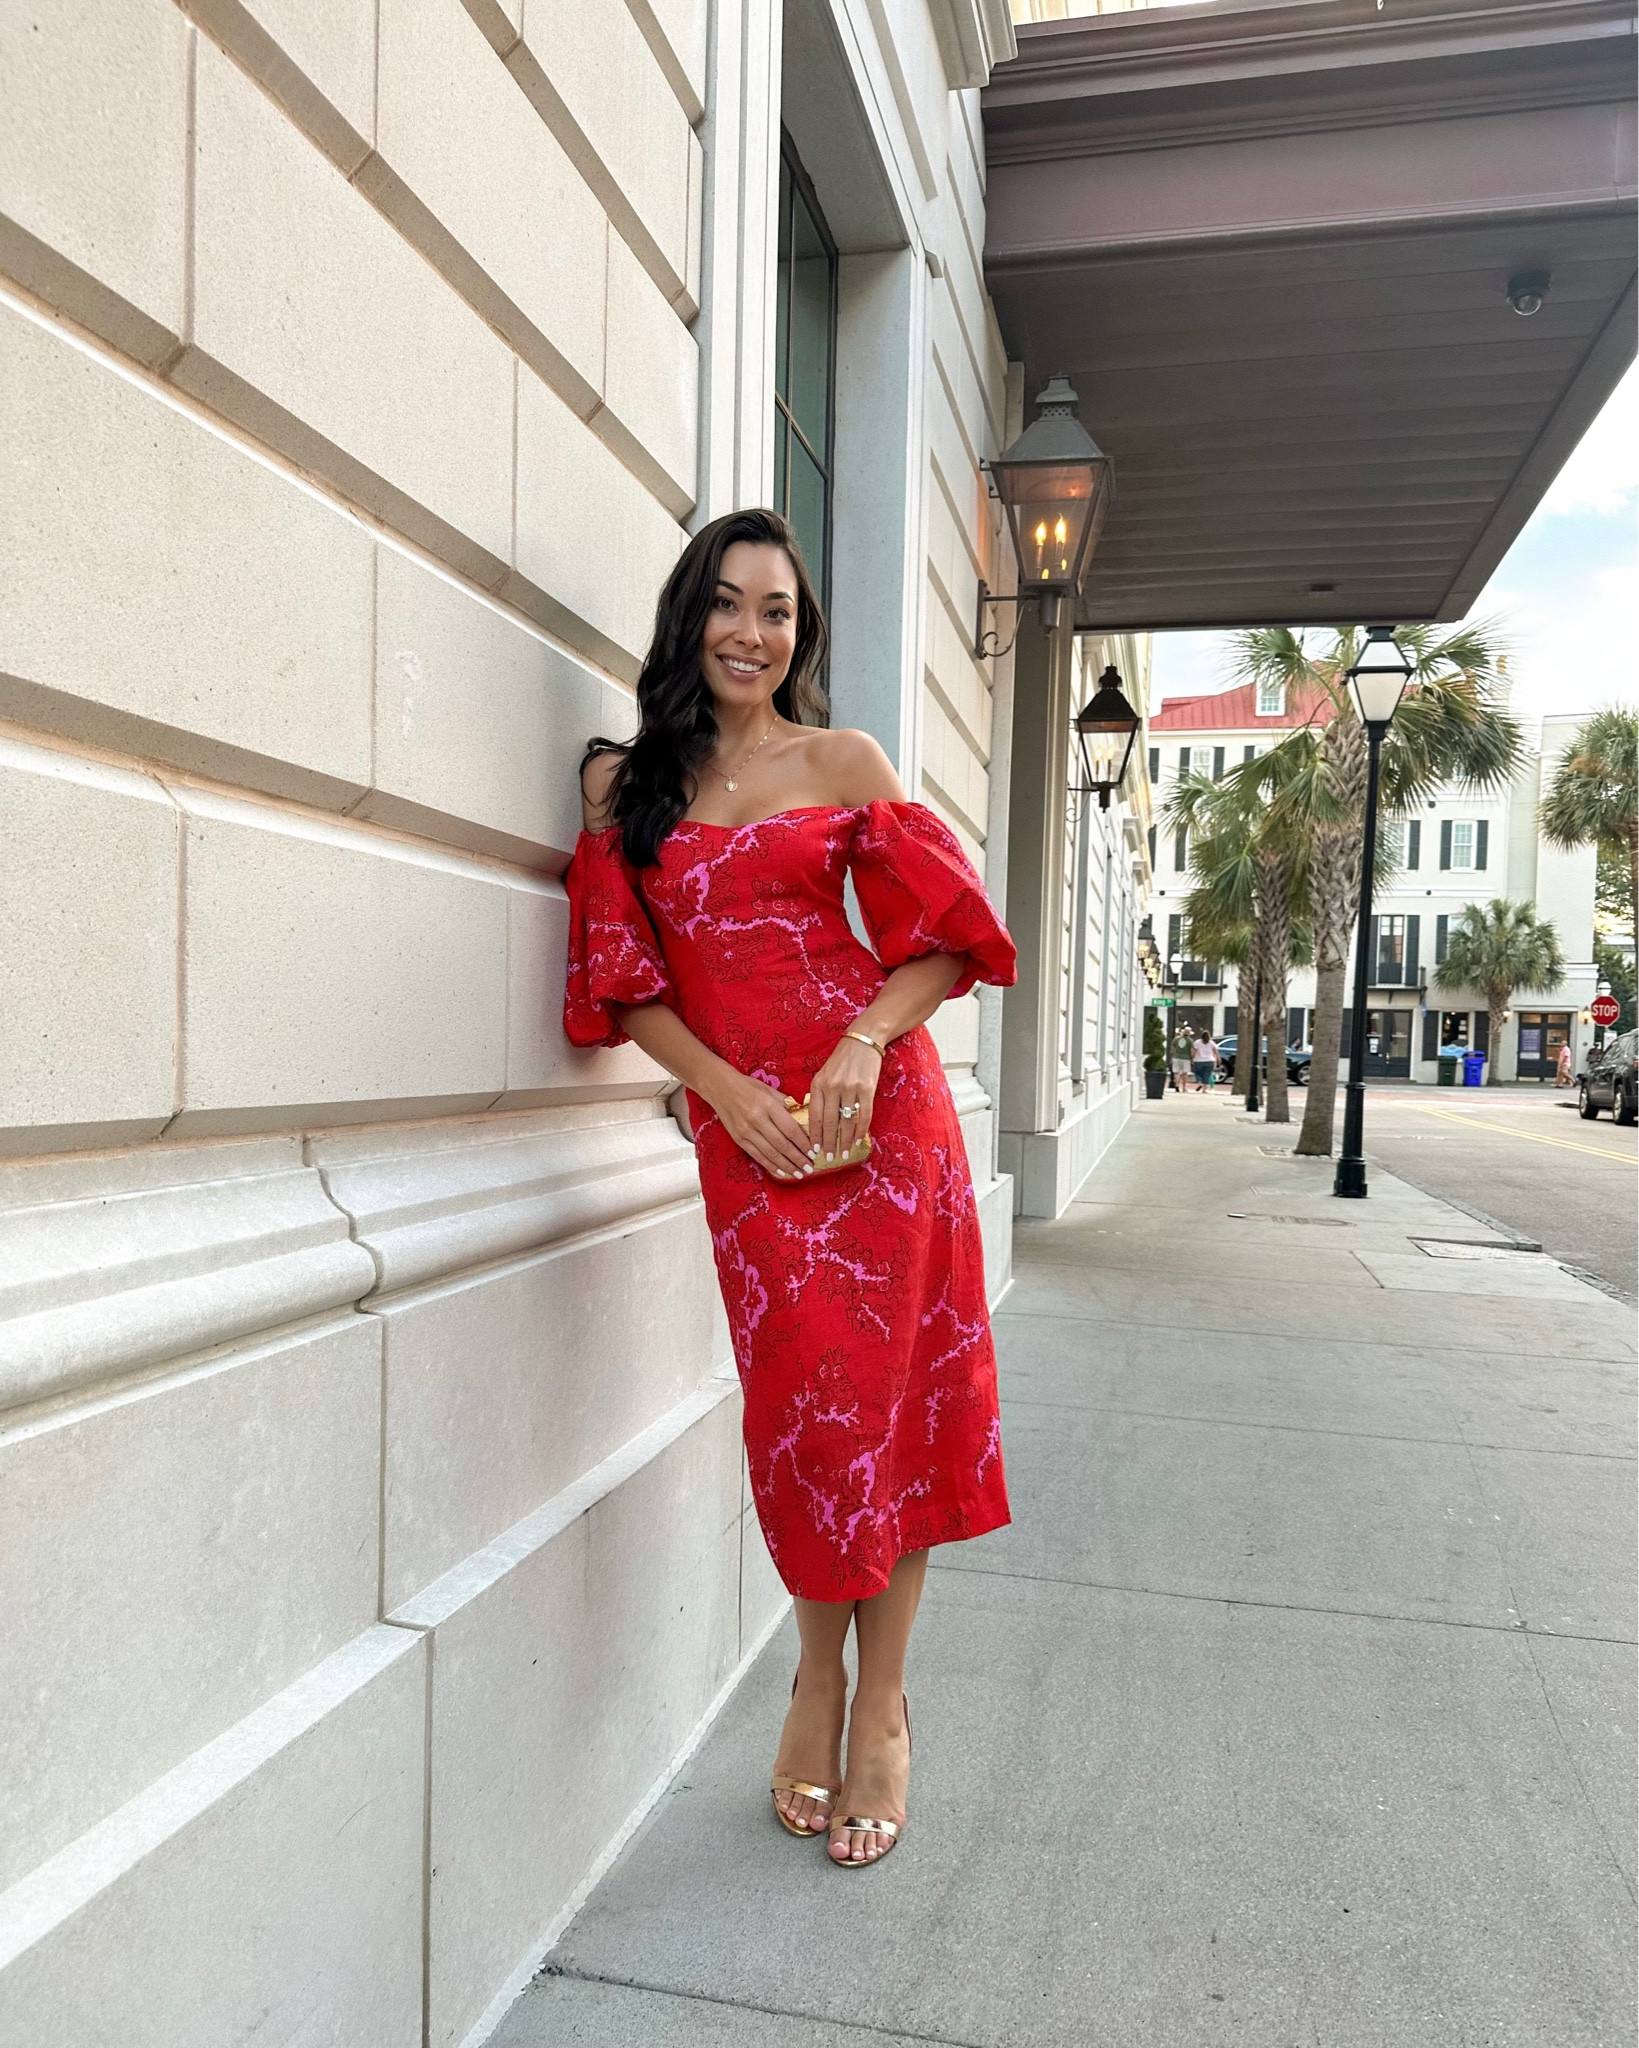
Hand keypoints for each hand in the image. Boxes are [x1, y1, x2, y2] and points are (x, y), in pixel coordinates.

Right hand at [707, 1068, 815, 1180]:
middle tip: (810, 1168)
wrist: (720, 1087)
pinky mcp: (738, 1139)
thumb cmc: (748, 1087)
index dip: (803, 1143)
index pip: (790, 1128)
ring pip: (770, 1153)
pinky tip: (781, 1172)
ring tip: (799, 1173)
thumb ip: (786, 1105)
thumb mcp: (770, 1090)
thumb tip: (804, 1118)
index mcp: (768, 1105)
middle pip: (781, 1144)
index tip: (814, 1152)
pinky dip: (770, 1165)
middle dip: (797, 1159)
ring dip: (786, 1166)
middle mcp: (757, 1119)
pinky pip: (757, 1155)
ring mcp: (746, 1131)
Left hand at [806, 1032, 884, 1161]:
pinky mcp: (867, 1089)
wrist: (863, 1040)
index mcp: (818, 1084)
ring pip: (846, 1122)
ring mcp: (850, 1088)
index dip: (814, 1136)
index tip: (814, 1150)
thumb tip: (816, 1123)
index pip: (813, 1116)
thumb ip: (819, 1095)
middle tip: (829, 1158)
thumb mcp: (823, 1074)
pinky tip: (858, 1140)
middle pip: (829, 1122)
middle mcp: (832, 1087)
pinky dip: (861, 1130)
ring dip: (844, 1141)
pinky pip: (863, 1115)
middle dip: (828, 1143)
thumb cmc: (841, 1060)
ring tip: (843, 1153)